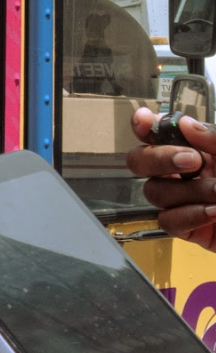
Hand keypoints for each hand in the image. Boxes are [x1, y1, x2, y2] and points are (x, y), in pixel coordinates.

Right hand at [127, 107, 215, 249]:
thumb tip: (184, 124)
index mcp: (204, 149)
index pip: (163, 133)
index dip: (146, 125)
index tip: (146, 122)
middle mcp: (190, 173)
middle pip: (142, 161)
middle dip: (159, 158)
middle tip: (191, 161)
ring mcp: (187, 202)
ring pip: (155, 192)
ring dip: (189, 192)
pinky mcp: (191, 230)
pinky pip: (168, 221)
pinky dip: (189, 215)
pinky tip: (213, 213)